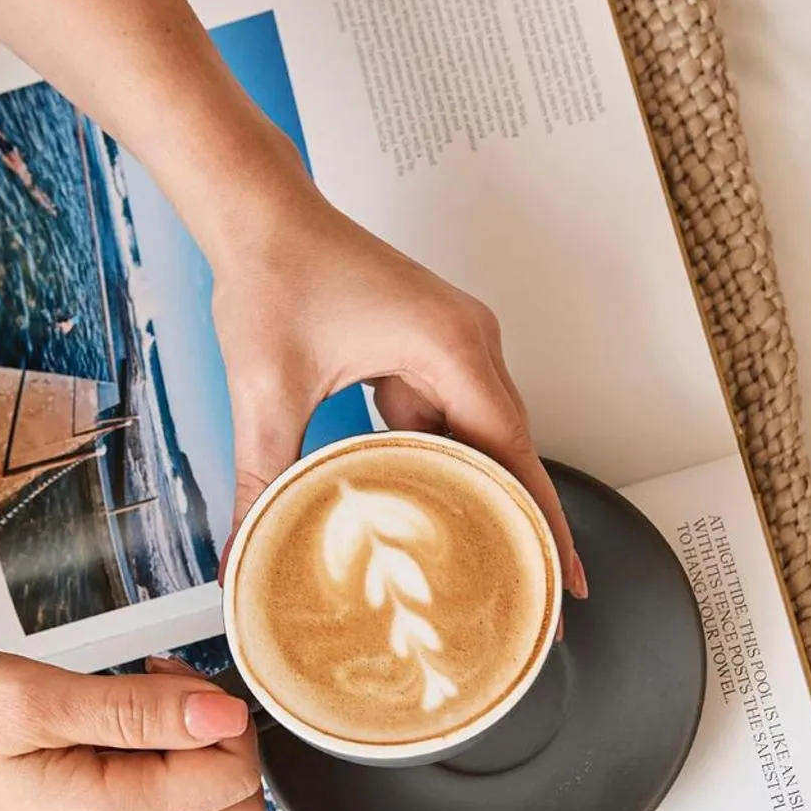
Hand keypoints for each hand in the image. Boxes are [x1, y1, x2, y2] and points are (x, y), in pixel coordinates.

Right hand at [0, 651, 262, 810]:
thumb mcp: (38, 699)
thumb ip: (140, 711)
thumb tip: (226, 714)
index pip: (234, 776)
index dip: (220, 712)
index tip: (163, 673)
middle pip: (234, 801)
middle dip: (218, 734)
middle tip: (156, 684)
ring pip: (203, 805)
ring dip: (187, 745)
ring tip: (122, 696)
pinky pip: (161, 805)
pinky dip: (157, 760)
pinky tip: (105, 722)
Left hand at [210, 193, 587, 596]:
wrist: (258, 213)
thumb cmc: (274, 273)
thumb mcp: (265, 392)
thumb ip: (260, 479)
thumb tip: (244, 550)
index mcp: (451, 348)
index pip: (516, 454)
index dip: (542, 525)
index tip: (566, 580)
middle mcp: (470, 344)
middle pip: (510, 453)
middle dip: (516, 523)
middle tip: (529, 596)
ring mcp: (453, 347)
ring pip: (478, 440)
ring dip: (472, 494)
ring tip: (476, 564)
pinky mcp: (428, 352)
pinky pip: (449, 421)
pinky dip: (439, 463)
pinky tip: (423, 509)